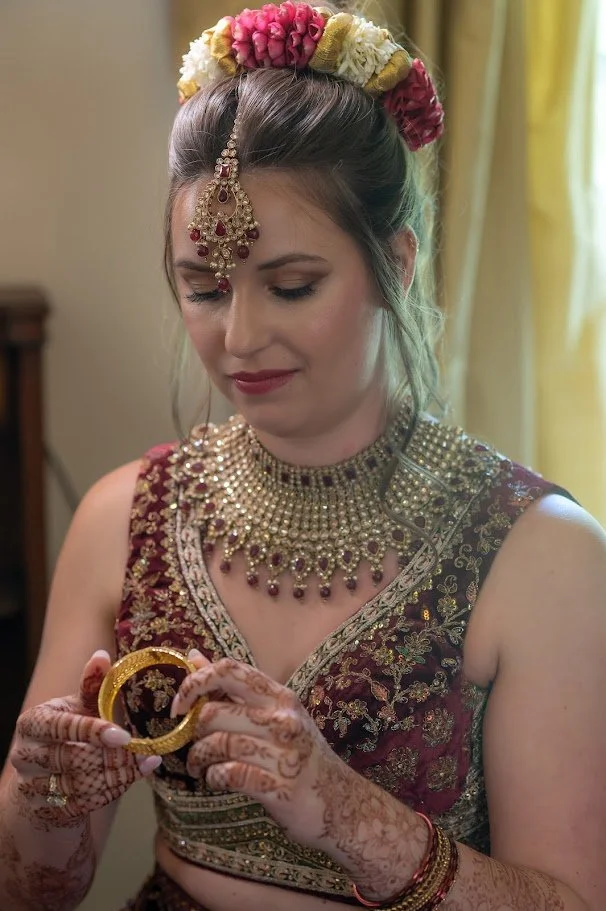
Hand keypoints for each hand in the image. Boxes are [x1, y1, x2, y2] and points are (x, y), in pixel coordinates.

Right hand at [9, 650, 160, 823]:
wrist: (42, 777)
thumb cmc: (67, 732)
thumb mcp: (77, 706)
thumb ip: (91, 684)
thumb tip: (102, 655)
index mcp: (33, 723)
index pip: (61, 728)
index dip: (92, 732)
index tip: (124, 735)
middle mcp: (26, 755)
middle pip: (73, 759)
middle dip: (113, 757)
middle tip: (145, 751)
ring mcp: (33, 786)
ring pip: (80, 785)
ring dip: (117, 775)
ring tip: (145, 762)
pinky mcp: (46, 810)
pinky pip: (83, 805)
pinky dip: (112, 791)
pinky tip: (132, 778)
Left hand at [171, 655, 357, 852]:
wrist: (342, 803)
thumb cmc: (301, 756)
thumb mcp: (275, 715)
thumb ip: (233, 688)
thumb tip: (193, 656)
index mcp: (281, 696)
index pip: (230, 670)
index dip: (195, 682)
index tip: (180, 706)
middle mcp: (284, 719)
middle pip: (215, 712)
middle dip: (193, 732)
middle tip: (195, 745)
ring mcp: (284, 753)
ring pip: (218, 744)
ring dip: (199, 759)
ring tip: (201, 767)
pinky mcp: (280, 787)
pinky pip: (230, 775)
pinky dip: (215, 778)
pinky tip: (218, 781)